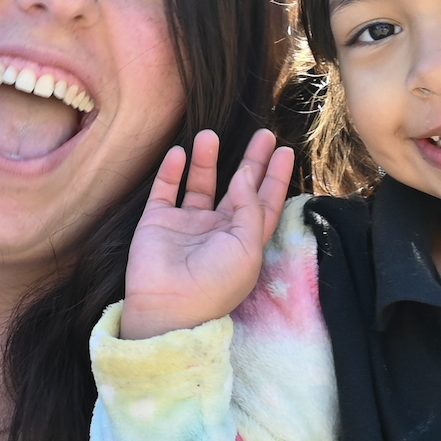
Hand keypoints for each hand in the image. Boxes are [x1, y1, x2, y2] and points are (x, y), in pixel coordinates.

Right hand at [120, 129, 293, 339]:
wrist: (169, 306)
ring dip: (206, 160)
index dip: (273, 177)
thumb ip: (250, 207)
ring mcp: (187, 225)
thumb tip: (247, 173)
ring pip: (200, 184)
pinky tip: (179, 152)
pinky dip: (171, 171)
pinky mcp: (158, 222)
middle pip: (237, 187)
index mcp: (244, 240)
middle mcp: (217, 230)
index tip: (283, 150)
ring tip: (209, 135)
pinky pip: (165, 190)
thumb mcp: (247, 247)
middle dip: (250, 161)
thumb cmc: (216, 283)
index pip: (263, 202)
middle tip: (262, 133)